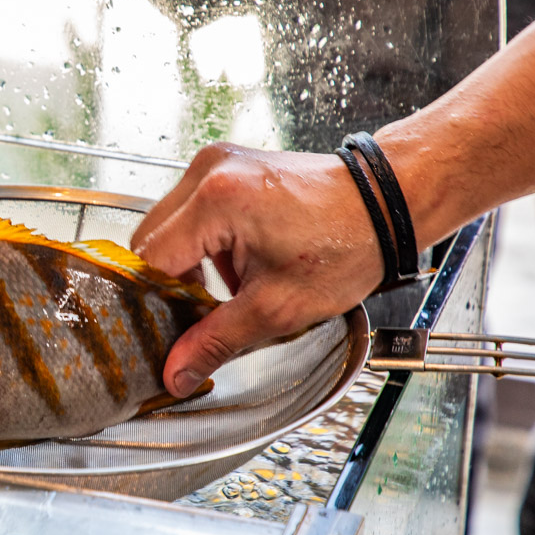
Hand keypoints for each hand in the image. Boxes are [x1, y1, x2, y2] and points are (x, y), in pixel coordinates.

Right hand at [131, 143, 384, 397]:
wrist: (385, 205)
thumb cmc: (346, 244)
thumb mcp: (276, 308)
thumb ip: (215, 341)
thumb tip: (176, 372)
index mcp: (215, 201)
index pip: (150, 261)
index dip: (153, 303)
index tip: (166, 332)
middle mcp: (207, 171)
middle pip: (149, 240)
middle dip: (169, 283)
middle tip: (199, 315)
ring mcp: (215, 162)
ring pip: (166, 226)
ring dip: (185, 263)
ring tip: (229, 287)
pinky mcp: (225, 165)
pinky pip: (189, 211)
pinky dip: (202, 243)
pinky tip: (236, 264)